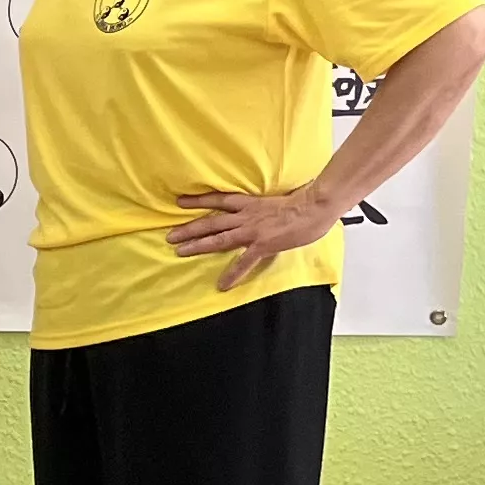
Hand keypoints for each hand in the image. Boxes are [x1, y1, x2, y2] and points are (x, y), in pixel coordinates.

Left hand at [167, 184, 341, 288]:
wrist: (314, 206)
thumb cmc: (302, 202)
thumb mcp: (276, 201)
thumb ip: (263, 208)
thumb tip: (261, 213)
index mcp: (249, 204)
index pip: (218, 200)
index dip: (198, 201)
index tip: (180, 202)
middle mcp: (245, 215)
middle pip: (211, 221)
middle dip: (189, 229)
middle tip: (169, 236)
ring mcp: (252, 230)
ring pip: (219, 238)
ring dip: (198, 245)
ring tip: (180, 251)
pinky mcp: (262, 244)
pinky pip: (244, 262)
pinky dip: (233, 274)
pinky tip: (222, 285)